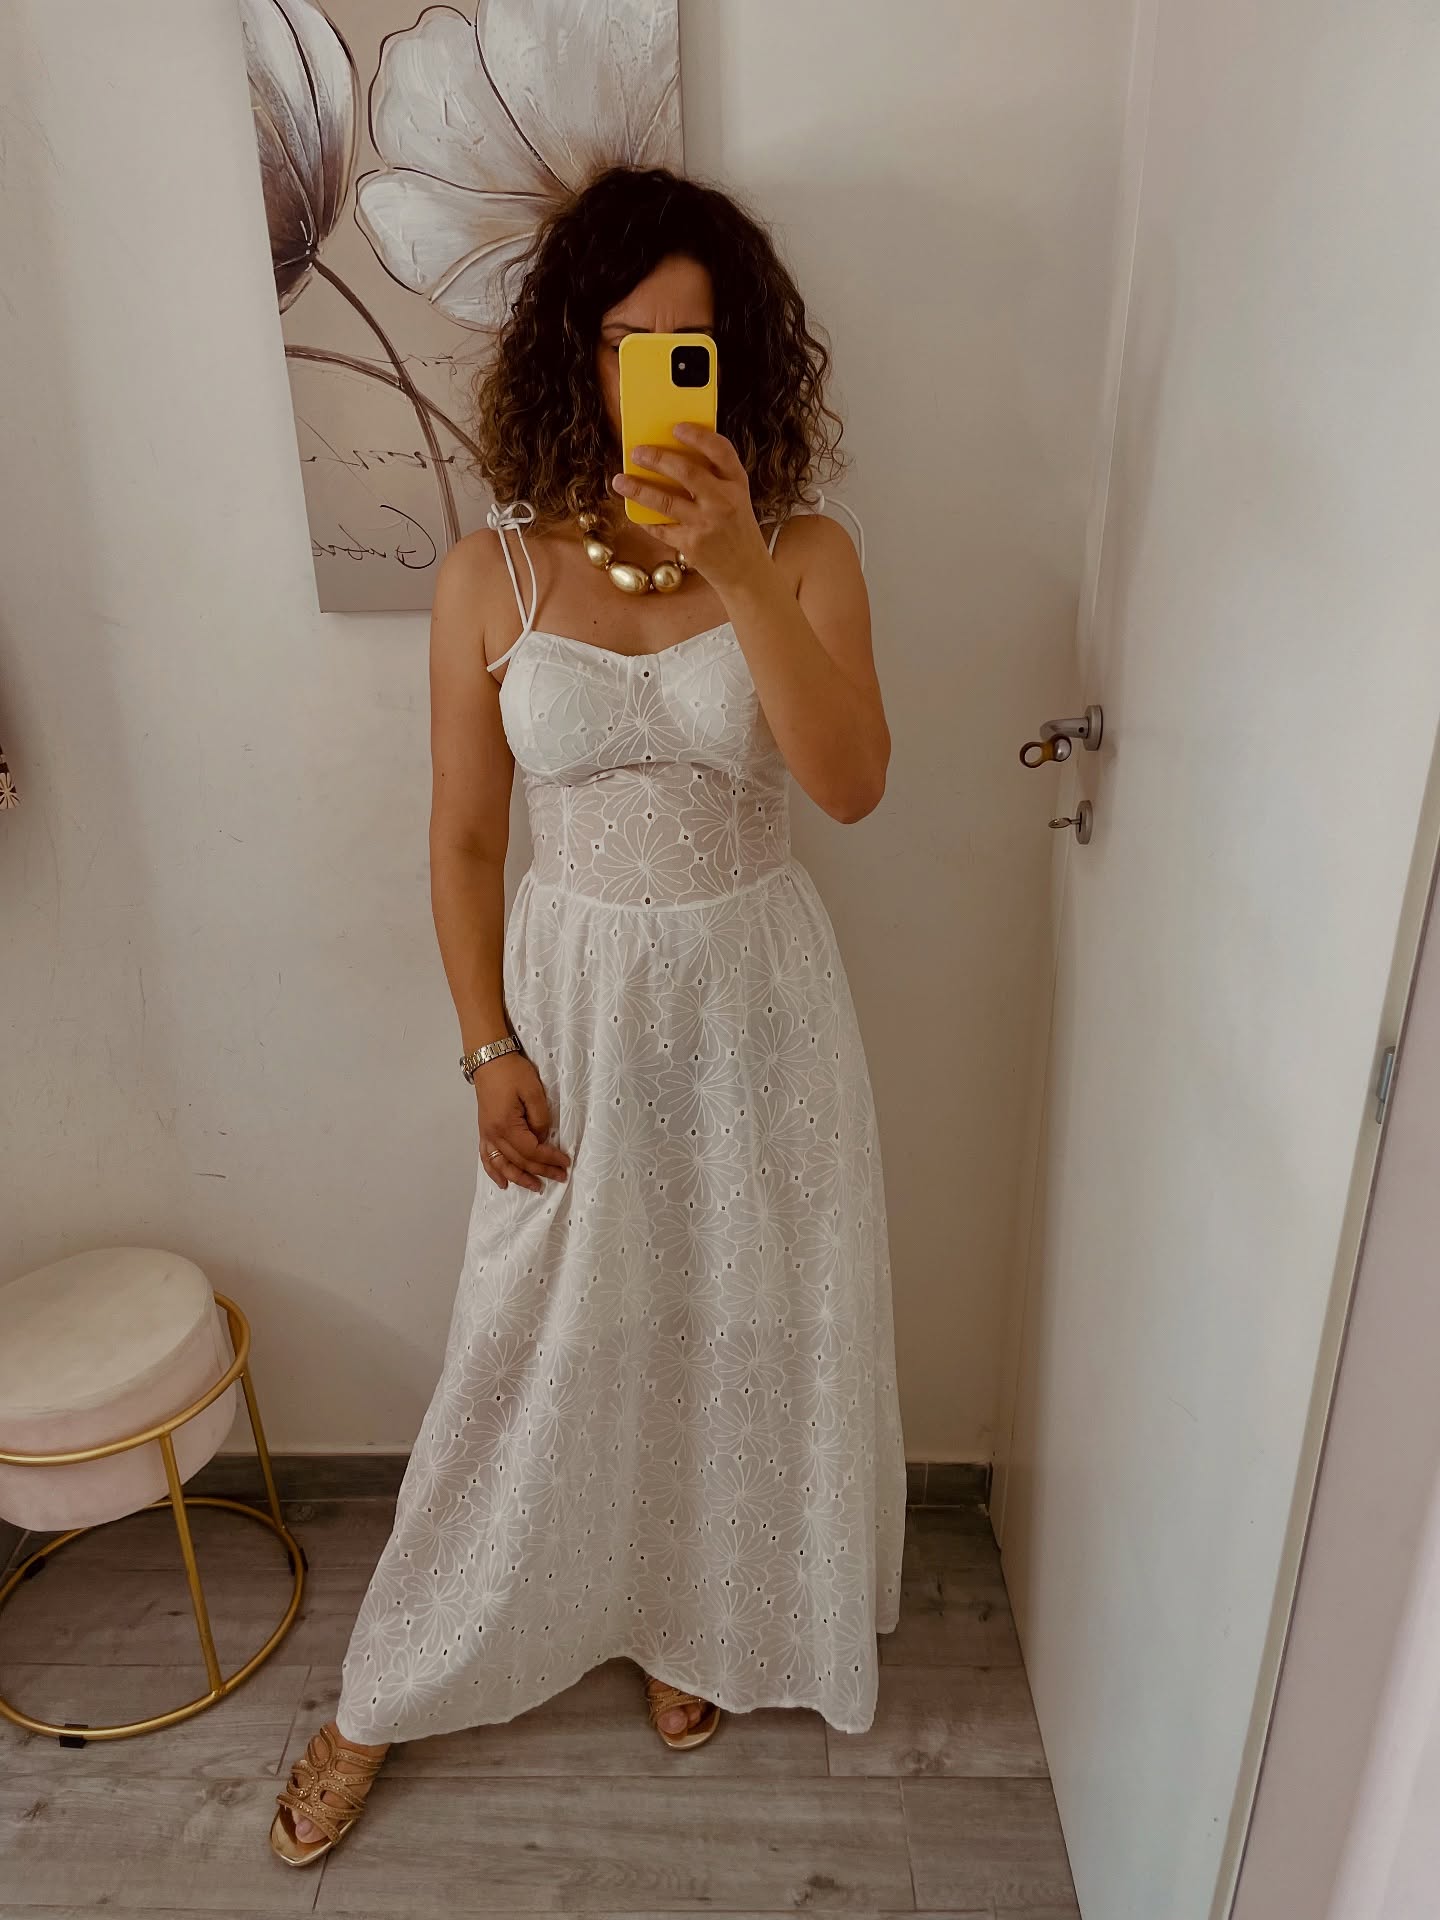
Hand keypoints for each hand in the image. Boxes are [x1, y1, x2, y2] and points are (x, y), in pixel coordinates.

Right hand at [475, 1053, 570, 1191]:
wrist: (489, 1059)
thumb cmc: (512, 1072)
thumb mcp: (533, 1091)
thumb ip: (540, 1118)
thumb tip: (542, 1138)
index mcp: (507, 1126)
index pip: (532, 1151)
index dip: (550, 1159)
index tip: (566, 1162)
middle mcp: (494, 1135)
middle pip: (520, 1161)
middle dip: (541, 1171)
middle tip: (560, 1177)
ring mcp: (487, 1134)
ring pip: (502, 1165)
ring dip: (519, 1178)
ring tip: (535, 1187)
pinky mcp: (484, 1130)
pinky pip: (487, 1157)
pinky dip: (494, 1172)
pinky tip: (503, 1183)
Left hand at [610, 423, 769, 591]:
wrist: (747, 572)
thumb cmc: (736, 529)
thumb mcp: (737, 499)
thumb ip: (714, 478)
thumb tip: (672, 456)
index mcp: (737, 484)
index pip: (720, 450)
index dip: (697, 436)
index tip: (676, 428)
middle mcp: (724, 501)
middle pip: (686, 472)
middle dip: (657, 458)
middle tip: (637, 452)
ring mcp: (707, 524)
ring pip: (665, 501)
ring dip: (638, 489)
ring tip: (620, 481)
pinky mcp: (692, 545)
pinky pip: (661, 528)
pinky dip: (645, 519)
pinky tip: (635, 511)